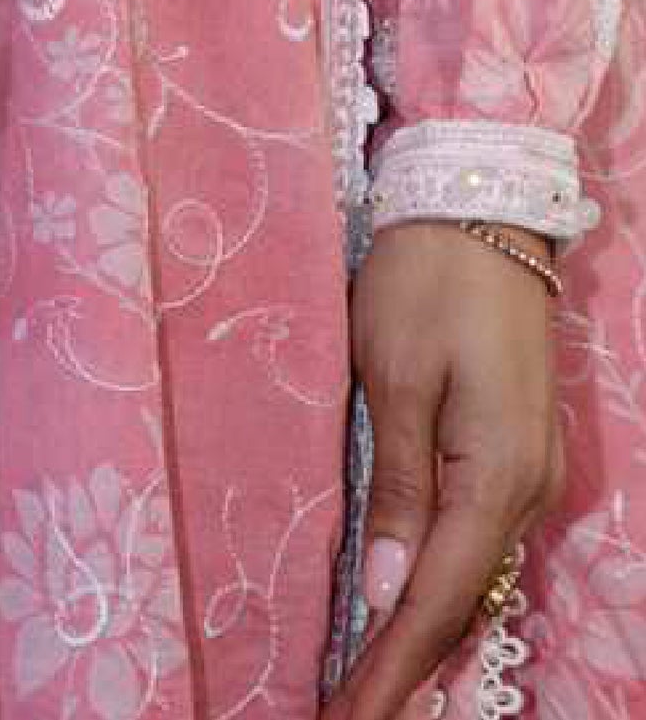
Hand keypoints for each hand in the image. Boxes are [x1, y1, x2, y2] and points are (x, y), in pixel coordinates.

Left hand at [320, 219, 565, 719]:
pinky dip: (443, 587)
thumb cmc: (426, 281)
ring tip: (369, 687)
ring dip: (425, 634)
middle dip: (406, 669)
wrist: (479, 207)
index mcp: (496, 478)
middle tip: (347, 715)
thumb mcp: (395, 377)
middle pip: (462, 604)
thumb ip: (396, 489)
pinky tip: (408, 611)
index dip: (390, 671)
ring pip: (475, 577)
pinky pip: (479, 541)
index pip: (435, 602)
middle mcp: (527, 491)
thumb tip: (383, 591)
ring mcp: (529, 474)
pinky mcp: (515, 453)